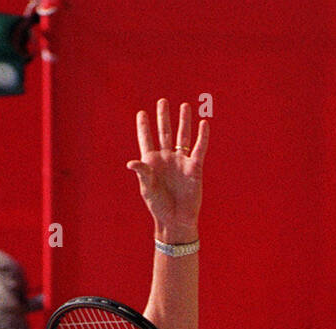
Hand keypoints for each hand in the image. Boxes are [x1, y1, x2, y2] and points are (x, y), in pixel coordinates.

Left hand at [127, 99, 208, 243]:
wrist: (177, 220)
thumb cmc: (159, 207)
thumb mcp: (147, 190)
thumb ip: (143, 173)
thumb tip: (132, 163)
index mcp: (151, 162)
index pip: (146, 140)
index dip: (143, 127)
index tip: (141, 113)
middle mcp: (166, 158)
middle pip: (164, 132)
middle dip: (163, 117)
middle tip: (162, 101)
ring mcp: (181, 162)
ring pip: (182, 137)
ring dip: (183, 122)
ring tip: (184, 106)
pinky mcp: (195, 168)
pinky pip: (199, 149)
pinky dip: (202, 137)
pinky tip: (203, 124)